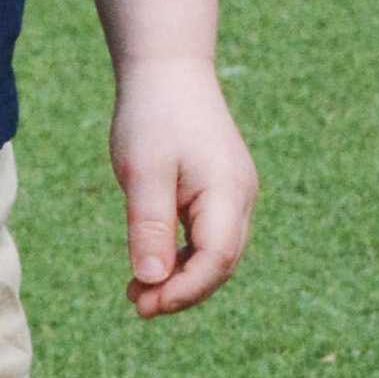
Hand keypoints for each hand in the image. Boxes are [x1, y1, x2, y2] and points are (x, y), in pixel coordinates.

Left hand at [108, 54, 256, 317]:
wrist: (168, 71)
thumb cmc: (153, 117)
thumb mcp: (142, 173)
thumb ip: (149, 225)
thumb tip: (150, 278)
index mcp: (227, 192)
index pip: (217, 259)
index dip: (184, 290)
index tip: (144, 304)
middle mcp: (240, 197)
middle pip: (221, 263)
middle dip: (182, 291)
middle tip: (137, 306)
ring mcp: (234, 194)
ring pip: (216, 253)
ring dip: (181, 277)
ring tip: (137, 293)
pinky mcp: (220, 190)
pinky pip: (208, 236)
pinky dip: (183, 256)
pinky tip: (151, 266)